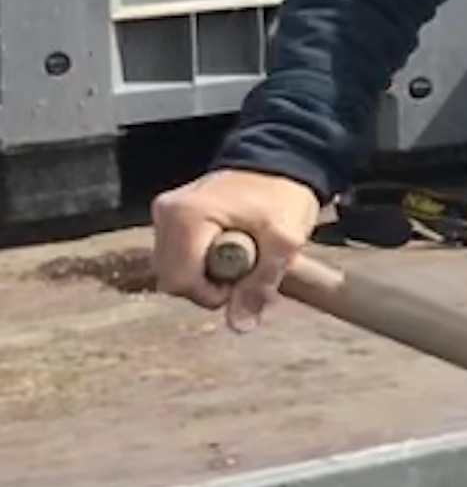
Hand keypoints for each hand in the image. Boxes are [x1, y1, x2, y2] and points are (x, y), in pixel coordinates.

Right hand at [149, 169, 324, 327]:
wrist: (283, 161)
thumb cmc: (284, 195)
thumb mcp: (284, 241)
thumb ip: (261, 283)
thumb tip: (240, 325)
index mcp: (185, 216)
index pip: (180, 281)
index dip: (213, 293)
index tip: (245, 279)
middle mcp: (165, 213)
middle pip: (172, 279)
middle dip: (208, 285)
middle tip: (246, 267)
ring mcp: (164, 214)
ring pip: (172, 271)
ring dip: (205, 275)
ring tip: (240, 255)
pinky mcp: (169, 217)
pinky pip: (176, 257)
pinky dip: (200, 263)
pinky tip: (227, 249)